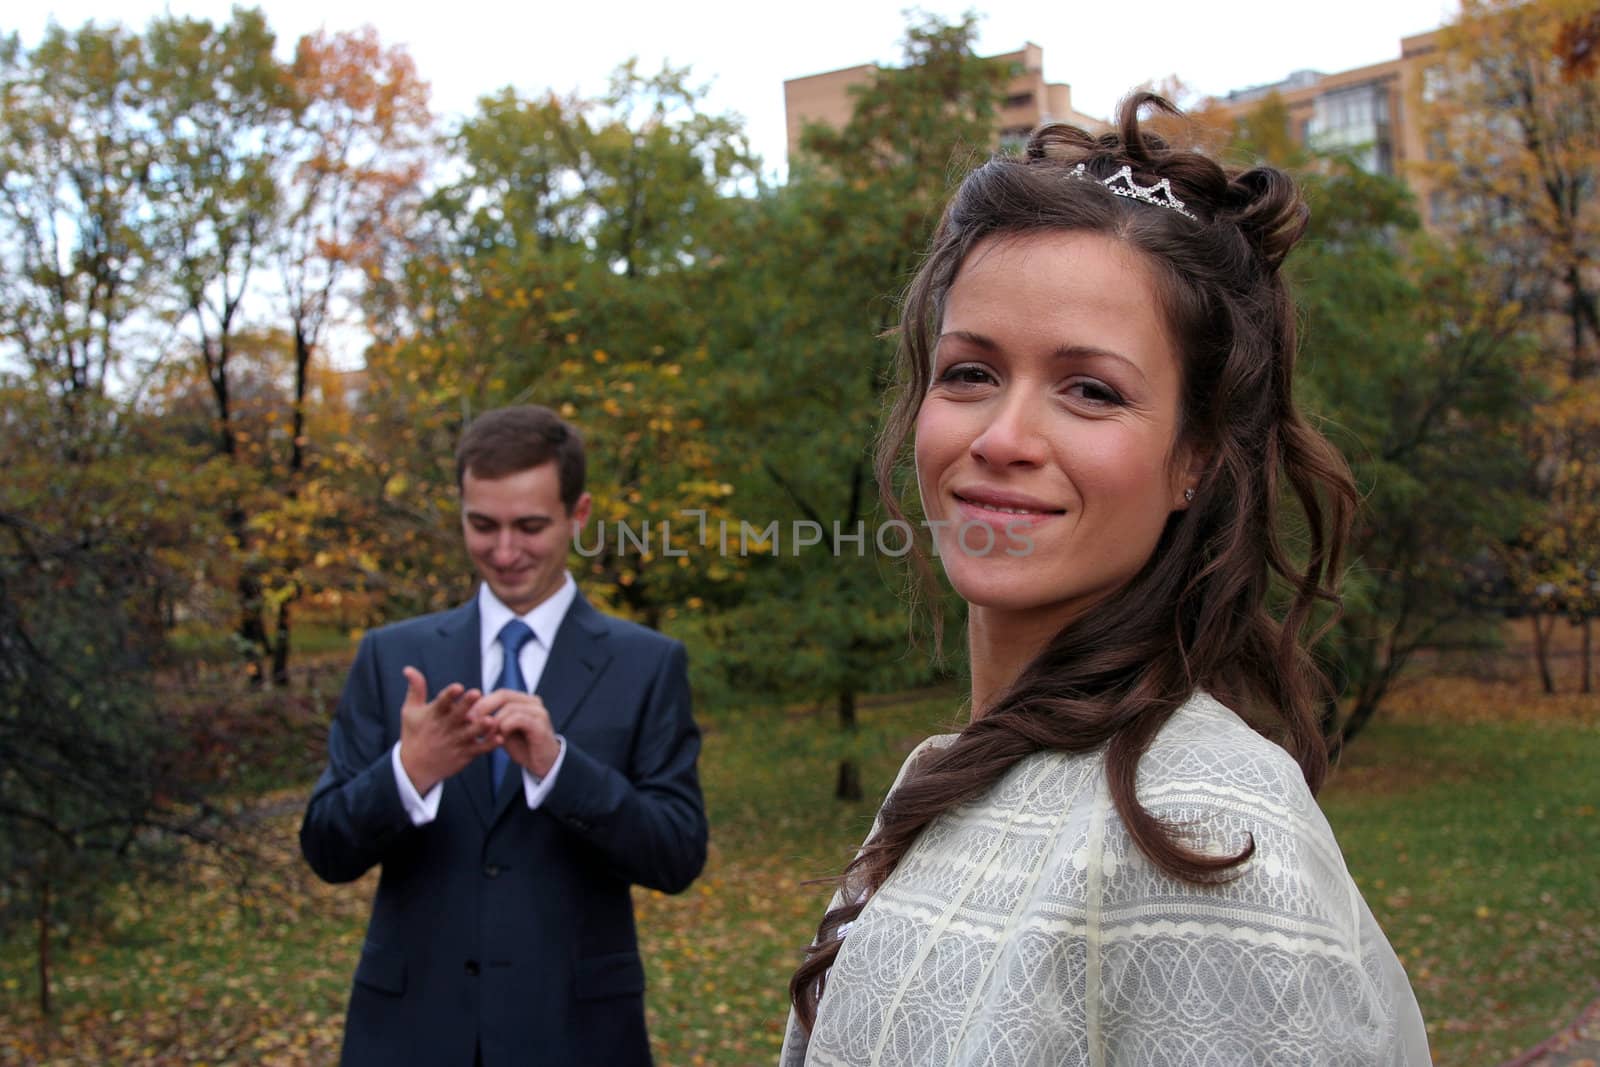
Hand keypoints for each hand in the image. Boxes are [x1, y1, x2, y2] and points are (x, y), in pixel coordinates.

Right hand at [398, 667, 494, 793]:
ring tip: (491, 720)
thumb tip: (408, 668)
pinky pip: (479, 749)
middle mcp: (445, 728)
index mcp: (433, 715)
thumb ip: (416, 688)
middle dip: (466, 705)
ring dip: (481, 727)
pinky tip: (500, 738)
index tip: (458, 686)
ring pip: (470, 733)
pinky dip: (489, 744)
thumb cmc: (414, 733)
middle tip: (476, 693)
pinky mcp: (464, 754)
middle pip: (457, 715)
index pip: (441, 703)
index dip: (449, 695)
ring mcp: (455, 742)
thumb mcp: (410, 711)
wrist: (414, 768)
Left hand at [476, 689, 561, 777]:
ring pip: (509, 707)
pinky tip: (499, 737)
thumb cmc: (523, 747)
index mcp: (524, 701)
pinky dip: (505, 726)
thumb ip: (493, 720)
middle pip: (504, 695)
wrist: (543, 764)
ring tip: (485, 734)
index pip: (500, 694)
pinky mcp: (540, 724)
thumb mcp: (504, 731)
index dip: (482, 702)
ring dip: (493, 721)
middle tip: (470, 719)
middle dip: (484, 707)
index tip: (466, 714)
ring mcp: (538, 712)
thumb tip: (470, 713)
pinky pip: (518, 719)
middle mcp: (533, 702)